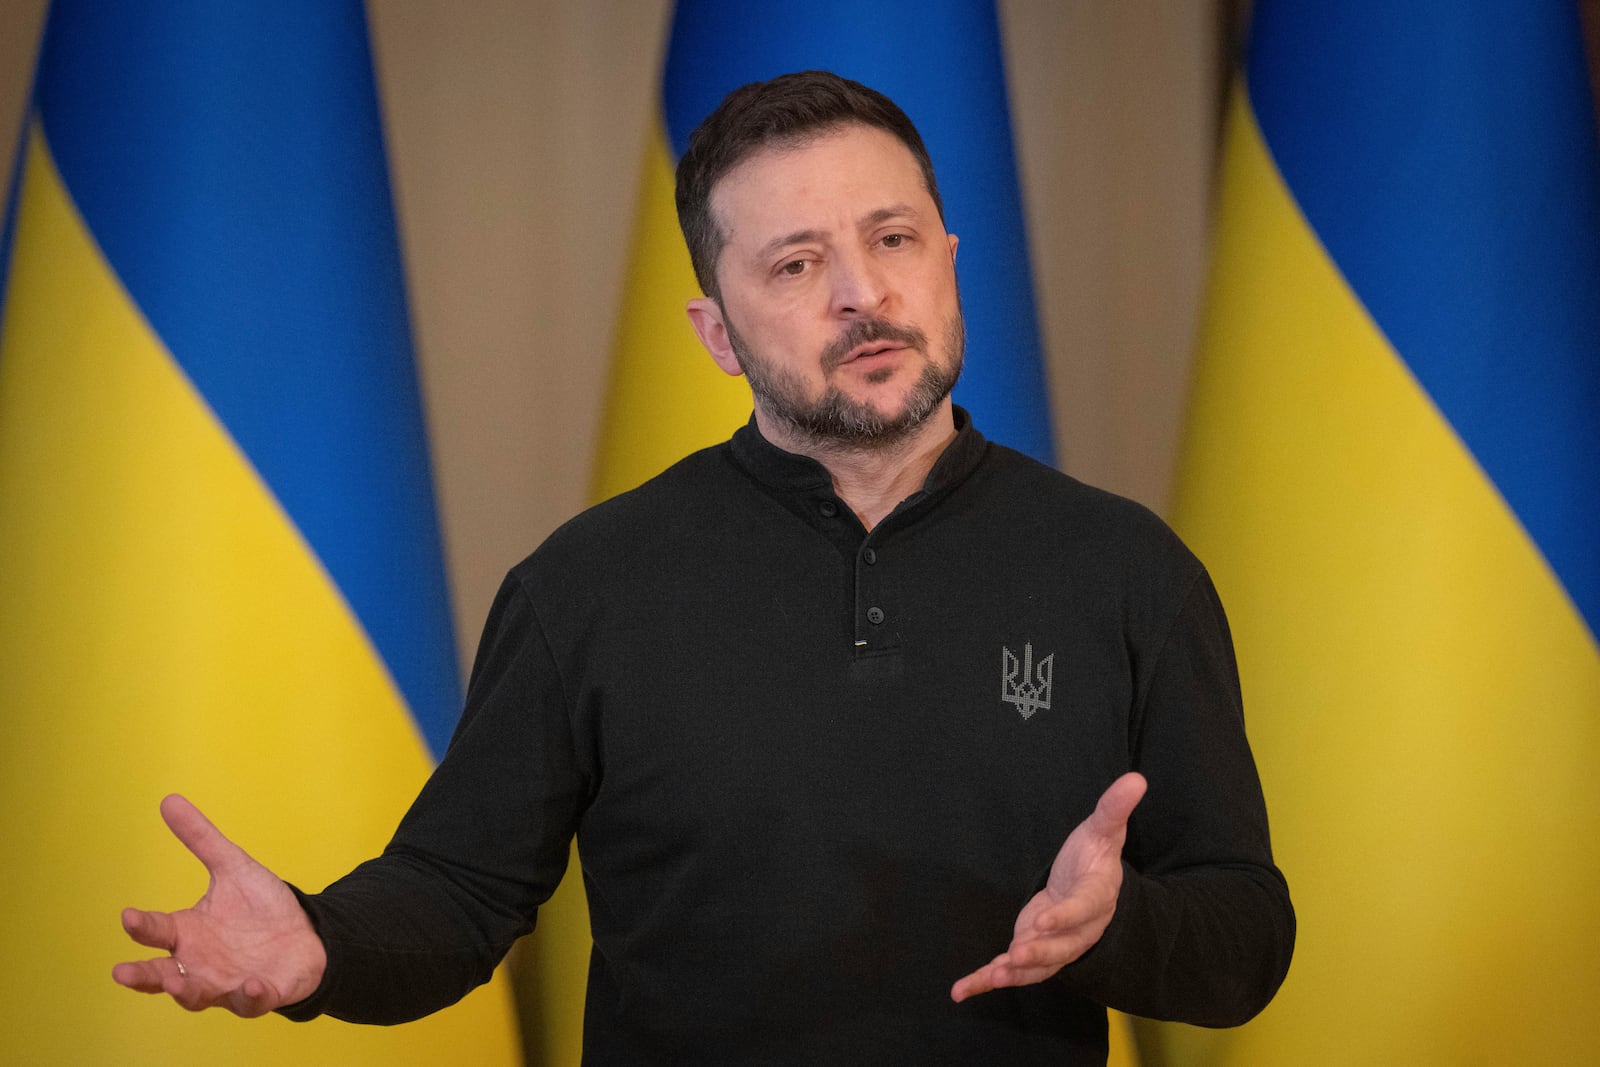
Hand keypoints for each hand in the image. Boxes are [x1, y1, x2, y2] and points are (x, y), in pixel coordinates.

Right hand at [112, 794, 326, 1015]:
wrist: (307, 934)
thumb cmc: (261, 908)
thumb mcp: (233, 866)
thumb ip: (201, 838)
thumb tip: (169, 800)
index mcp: (189, 934)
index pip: (156, 932)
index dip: (141, 925)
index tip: (128, 915)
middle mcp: (200, 964)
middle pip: (163, 976)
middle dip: (144, 977)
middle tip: (124, 972)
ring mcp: (227, 983)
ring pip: (198, 996)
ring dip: (187, 992)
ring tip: (177, 984)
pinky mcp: (260, 994)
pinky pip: (251, 1001)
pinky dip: (249, 995)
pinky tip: (251, 984)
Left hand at [951, 772, 1145, 1001]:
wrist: (1088, 888)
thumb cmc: (1093, 858)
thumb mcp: (1103, 830)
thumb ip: (1114, 808)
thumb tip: (1136, 778)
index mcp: (1096, 897)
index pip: (1082, 909)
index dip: (1064, 916)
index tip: (1042, 921)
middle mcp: (1079, 929)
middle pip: (1062, 945)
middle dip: (1039, 951)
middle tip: (1016, 954)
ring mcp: (1056, 945)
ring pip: (1039, 965)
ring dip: (1015, 972)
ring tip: (992, 976)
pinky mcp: (1034, 952)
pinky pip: (1013, 972)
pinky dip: (986, 981)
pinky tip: (962, 991)